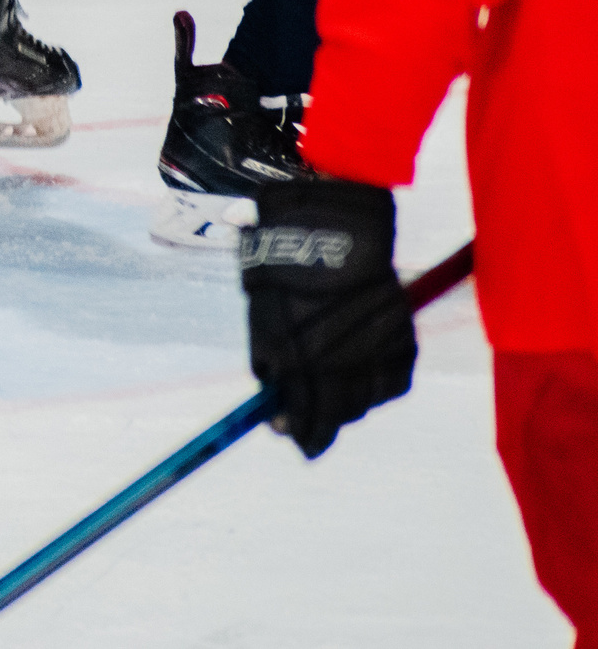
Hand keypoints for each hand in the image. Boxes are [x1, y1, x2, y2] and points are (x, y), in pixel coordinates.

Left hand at [241, 178, 416, 457]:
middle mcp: (344, 362)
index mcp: (304, 358)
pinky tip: (363, 379)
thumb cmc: (287, 269)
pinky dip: (378, 386)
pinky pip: (393, 382)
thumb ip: (270, 358)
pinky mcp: (403, 341)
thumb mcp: (264, 316)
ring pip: (366, 401)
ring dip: (349, 405)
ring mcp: (377, 352)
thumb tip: (272, 391)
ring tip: (334, 396)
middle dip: (321, 422)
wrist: (333, 230)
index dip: (297, 430)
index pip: (304, 413)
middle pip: (338, 412)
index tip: (290, 437)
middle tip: (308, 424)